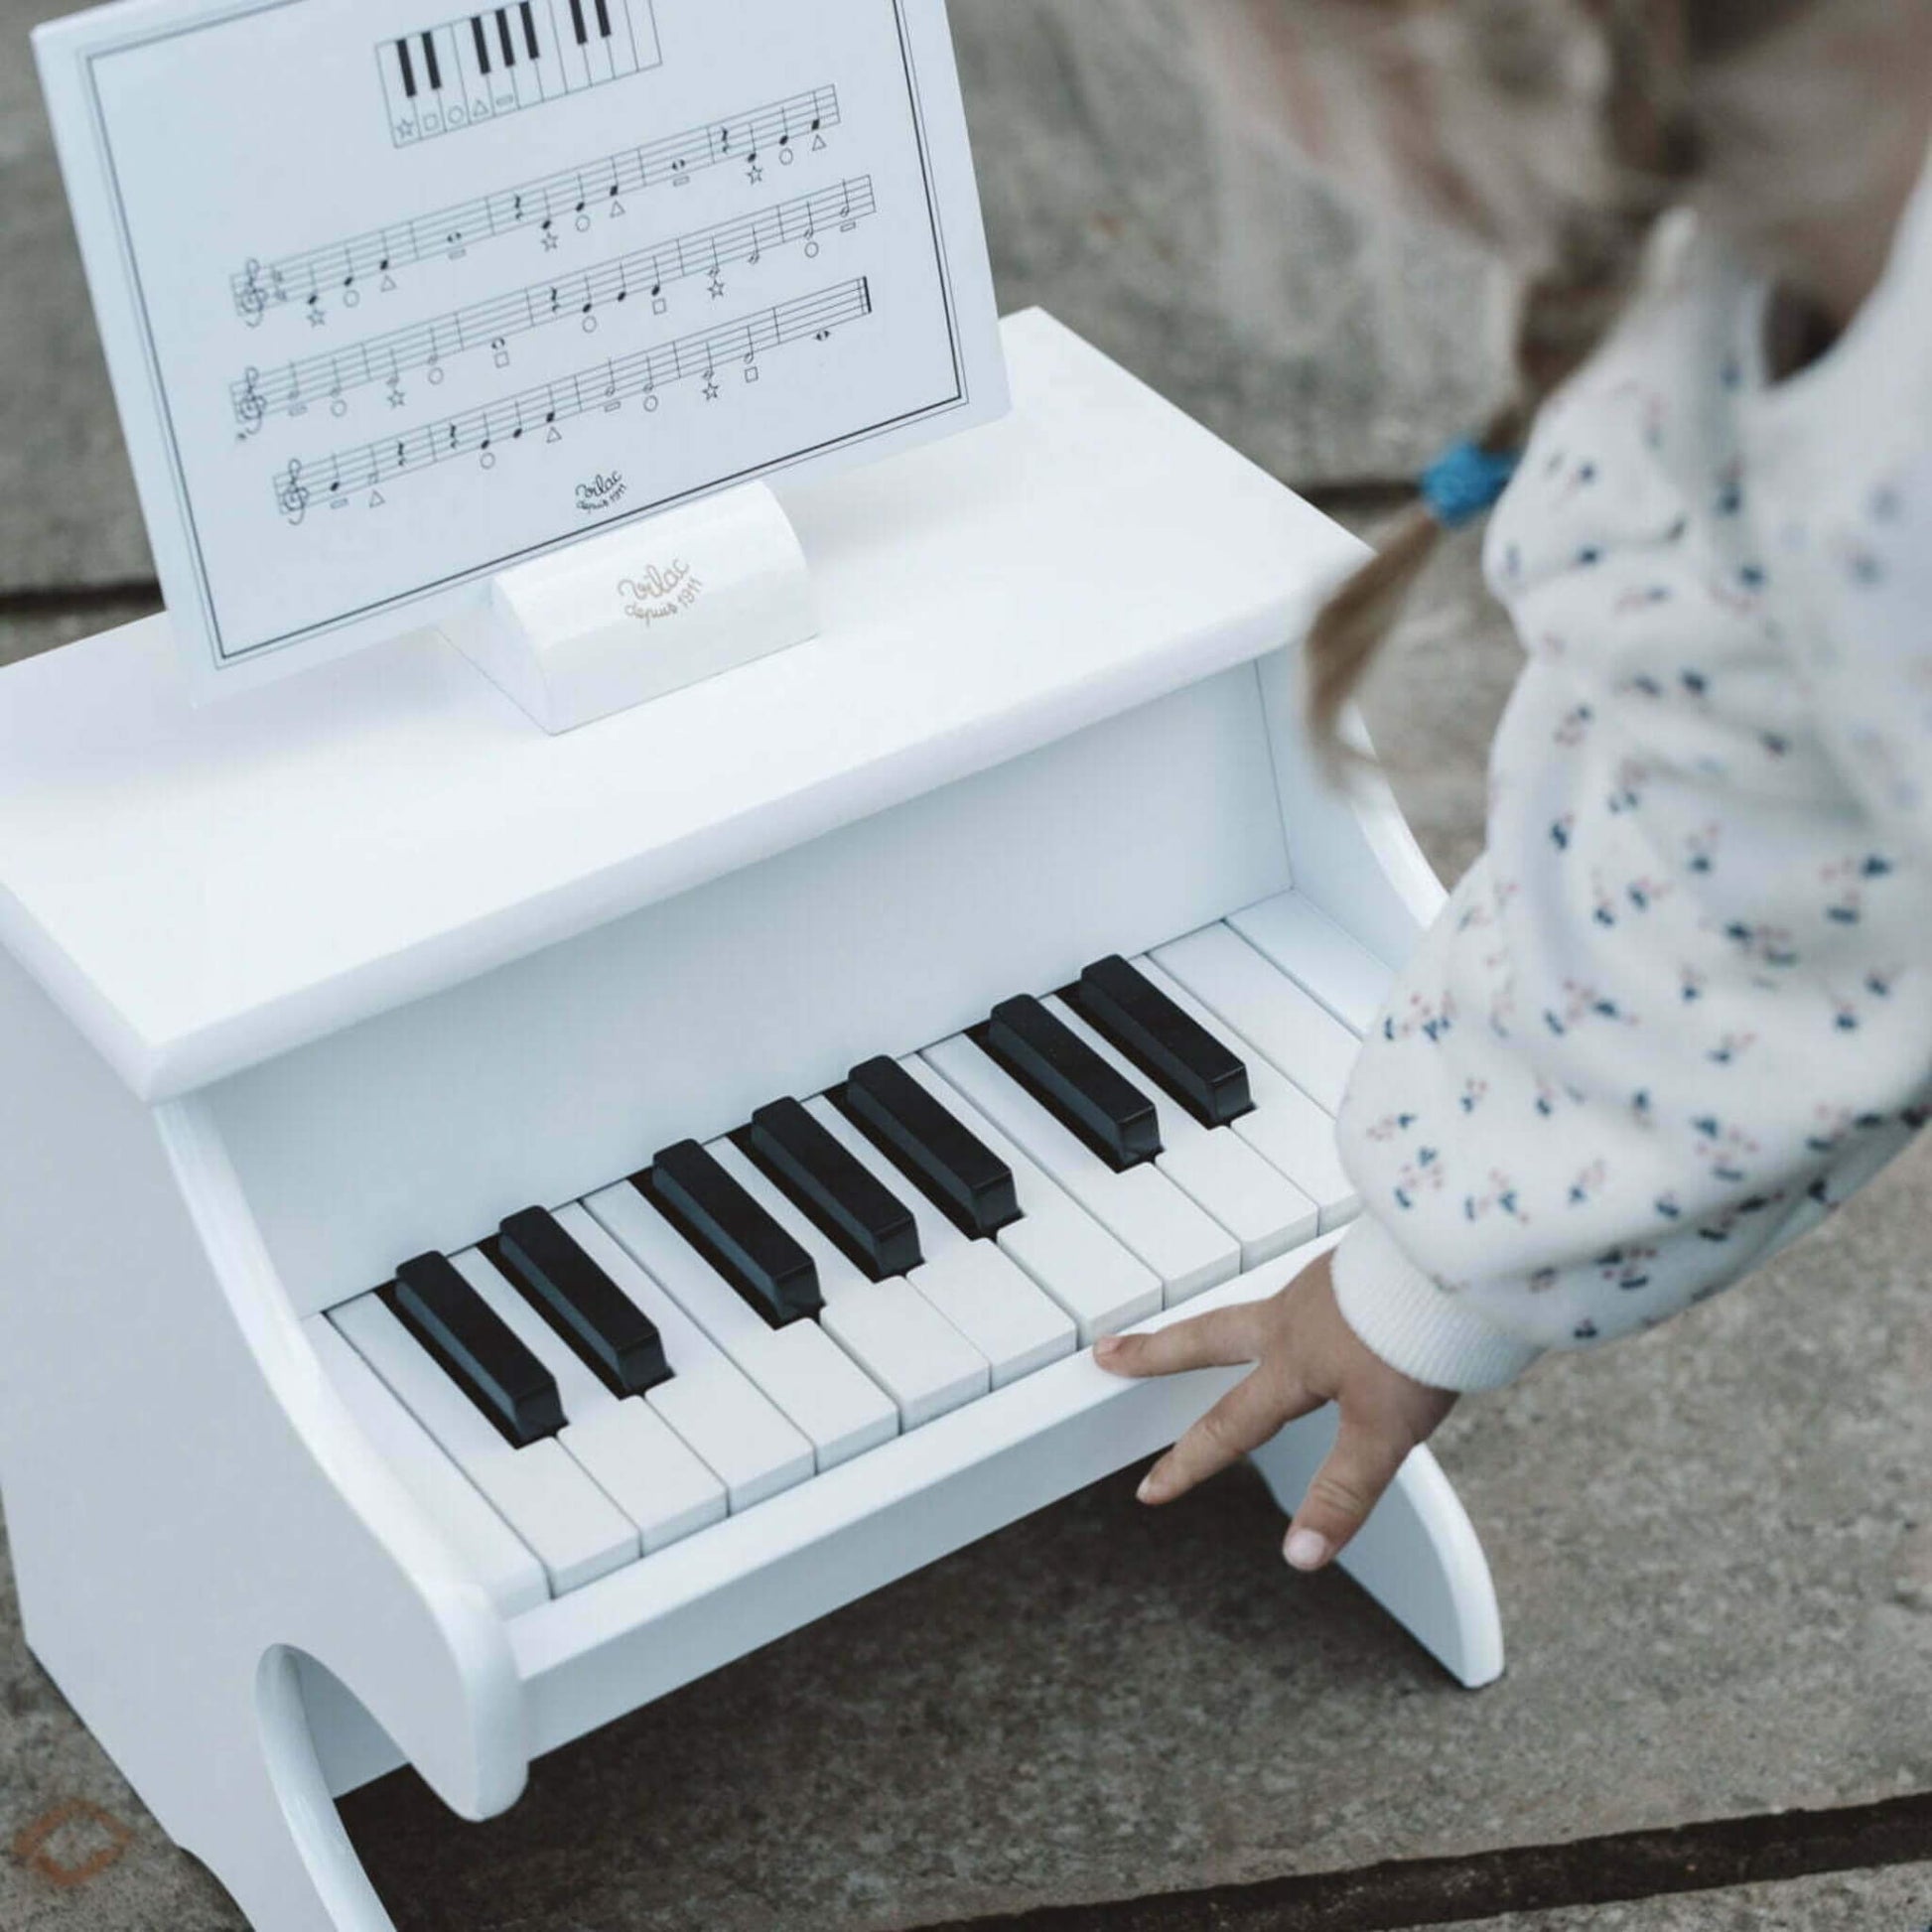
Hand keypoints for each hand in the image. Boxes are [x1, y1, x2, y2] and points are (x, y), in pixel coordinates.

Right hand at [1093, 1251, 1456, 1570]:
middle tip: (1110, 1351)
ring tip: (1201, 1329)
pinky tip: (1308, 1310)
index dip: (1187, 1463)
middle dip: (1155, 1352)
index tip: (1151, 1489)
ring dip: (1217, 1321)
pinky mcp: (1354, 1270)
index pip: (1228, 1424)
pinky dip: (1283, 1306)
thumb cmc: (1423, 1335)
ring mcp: (1321, 1286)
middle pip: (1206, 1337)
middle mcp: (1295, 1317)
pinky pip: (1303, 1291)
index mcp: (1293, 1360)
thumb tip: (1300, 1555)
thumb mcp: (1383, 1431)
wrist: (1464, 1260)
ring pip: (1253, 1309)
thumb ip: (1341, 1491)